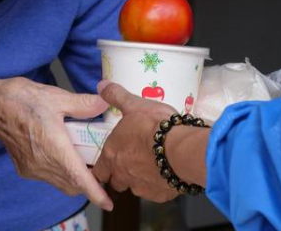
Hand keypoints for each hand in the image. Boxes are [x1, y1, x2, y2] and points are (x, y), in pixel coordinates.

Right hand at [0, 77, 113, 210]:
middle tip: (100, 164)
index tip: (107, 203)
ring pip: (62, 183)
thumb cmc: (23, 101)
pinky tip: (64, 153)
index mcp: (54, 148)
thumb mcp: (57, 98)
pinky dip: (61, 172)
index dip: (95, 193)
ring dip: (75, 176)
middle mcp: (43, 165)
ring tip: (83, 156)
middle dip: (89, 180)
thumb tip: (104, 104)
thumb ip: (83, 104)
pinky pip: (49, 178)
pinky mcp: (26, 169)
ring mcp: (33, 169)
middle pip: (73, 184)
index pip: (78, 178)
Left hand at [92, 81, 179, 202]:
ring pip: (136, 187)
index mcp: (112, 155)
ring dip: (141, 178)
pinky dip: (159, 183)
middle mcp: (123, 174)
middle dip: (121, 174)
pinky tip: (168, 170)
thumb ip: (116, 96)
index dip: (103, 167)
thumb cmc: (154, 126)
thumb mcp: (134, 105)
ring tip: (153, 164)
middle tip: (133, 161)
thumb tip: (101, 85)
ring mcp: (141, 187)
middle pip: (116, 181)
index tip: (107, 164)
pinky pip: (156, 191)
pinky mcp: (160, 195)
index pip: (98, 171)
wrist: (181, 149)